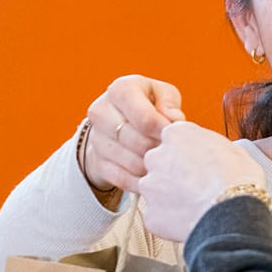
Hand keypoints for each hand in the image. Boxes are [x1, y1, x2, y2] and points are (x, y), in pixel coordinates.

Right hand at [81, 76, 185, 195]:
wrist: (119, 122)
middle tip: (171, 152)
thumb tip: (174, 120)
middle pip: (136, 141)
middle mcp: (101, 111)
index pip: (145, 118)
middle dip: (157, 149)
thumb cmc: (149, 105)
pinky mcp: (96, 160)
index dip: (164, 131)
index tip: (175, 136)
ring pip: (129, 162)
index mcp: (121, 90)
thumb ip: (170, 104)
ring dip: (150, 166)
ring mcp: (95, 138)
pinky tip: (152, 177)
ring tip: (164, 163)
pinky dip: (140, 181)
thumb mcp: (163, 95)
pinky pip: (120, 178)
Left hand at [139, 121, 264, 242]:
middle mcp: (157, 156)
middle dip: (172, 175)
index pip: (172, 140)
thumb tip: (212, 153)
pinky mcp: (150, 212)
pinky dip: (169, 220)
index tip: (197, 166)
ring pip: (155, 190)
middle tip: (195, 188)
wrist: (234, 212)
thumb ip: (209, 146)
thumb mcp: (231, 148)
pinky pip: (156, 215)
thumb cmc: (239, 180)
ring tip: (194, 206)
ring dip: (168, 198)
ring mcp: (150, 185)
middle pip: (158, 164)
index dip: (186, 156)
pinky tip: (189, 220)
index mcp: (177, 134)